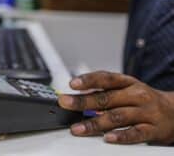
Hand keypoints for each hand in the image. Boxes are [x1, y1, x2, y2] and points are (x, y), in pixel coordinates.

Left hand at [58, 71, 173, 144]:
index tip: (72, 84)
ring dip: (94, 123)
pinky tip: (107, 138)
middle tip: (65, 102)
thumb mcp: (126, 88)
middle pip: (106, 98)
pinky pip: (135, 133)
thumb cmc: (142, 99)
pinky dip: (120, 136)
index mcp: (127, 82)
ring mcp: (144, 112)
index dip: (88, 80)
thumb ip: (104, 90)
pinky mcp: (152, 129)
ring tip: (77, 128)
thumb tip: (77, 94)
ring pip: (117, 117)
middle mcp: (136, 95)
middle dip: (83, 101)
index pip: (106, 78)